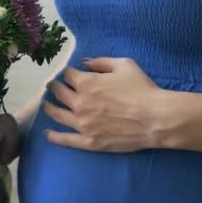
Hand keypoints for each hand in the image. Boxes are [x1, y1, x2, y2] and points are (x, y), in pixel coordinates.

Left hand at [43, 57, 177, 152]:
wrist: (155, 118)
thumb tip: (84, 63)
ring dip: (49, 108)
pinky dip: (54, 136)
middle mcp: (79, 102)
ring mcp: (82, 123)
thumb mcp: (124, 65)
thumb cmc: (142, 89)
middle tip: (53, 87)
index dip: (68, 73)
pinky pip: (66, 139)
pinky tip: (48, 134)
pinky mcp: (88, 141)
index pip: (68, 75)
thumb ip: (101, 62)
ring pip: (57, 114)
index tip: (67, 74)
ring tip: (46, 106)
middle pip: (59, 93)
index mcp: (86, 83)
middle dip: (55, 87)